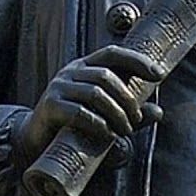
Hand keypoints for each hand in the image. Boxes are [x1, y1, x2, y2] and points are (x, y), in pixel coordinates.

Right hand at [18, 45, 165, 160]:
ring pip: (95, 93)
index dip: (136, 60)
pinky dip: (98, 124)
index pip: (112, 53)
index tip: (159, 74)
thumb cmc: (74, 126)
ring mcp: (58, 88)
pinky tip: (108, 135)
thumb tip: (158, 112)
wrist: (36, 142)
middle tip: (136, 120)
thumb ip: (129, 113)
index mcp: (84, 67)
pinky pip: (79, 112)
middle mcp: (70, 72)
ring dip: (116, 113)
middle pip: (106, 76)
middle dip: (127, 99)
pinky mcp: (50, 107)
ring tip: (125, 130)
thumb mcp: (105, 117)